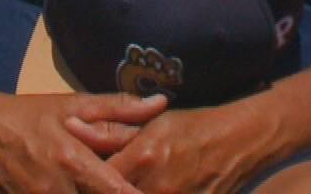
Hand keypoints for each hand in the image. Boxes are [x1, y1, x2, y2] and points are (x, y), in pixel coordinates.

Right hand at [0, 79, 168, 193]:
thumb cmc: (28, 115)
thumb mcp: (73, 105)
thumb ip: (119, 109)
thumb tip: (160, 103)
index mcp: (72, 161)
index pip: (116, 192)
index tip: (157, 191)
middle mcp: (55, 189)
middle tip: (150, 188)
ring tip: (112, 186)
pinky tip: (81, 189)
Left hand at [92, 99, 277, 193]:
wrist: (241, 141)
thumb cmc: (195, 127)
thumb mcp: (154, 124)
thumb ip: (110, 131)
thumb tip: (69, 125)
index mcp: (143, 158)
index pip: (95, 180)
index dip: (83, 180)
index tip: (74, 178)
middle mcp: (155, 186)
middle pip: (112, 193)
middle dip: (102, 188)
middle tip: (97, 181)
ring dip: (127, 191)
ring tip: (135, 181)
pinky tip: (150, 187)